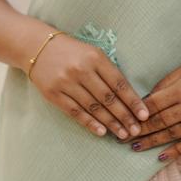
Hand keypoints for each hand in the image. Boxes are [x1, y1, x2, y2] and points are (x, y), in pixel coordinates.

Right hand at [29, 33, 149, 141]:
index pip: (119, 83)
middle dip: (125, 116)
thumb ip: (108, 71)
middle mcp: (81, 70)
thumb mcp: (92, 53)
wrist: (36, 46)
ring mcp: (66, 82)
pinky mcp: (53, 94)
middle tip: (136, 130)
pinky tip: (101, 132)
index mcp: (95, 57)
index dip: (133, 100)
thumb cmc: (71, 51)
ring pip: (93, 107)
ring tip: (123, 133)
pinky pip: (75, 112)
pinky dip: (89, 123)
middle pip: (108, 98)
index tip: (144, 114)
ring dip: (110, 122)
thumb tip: (128, 97)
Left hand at [130, 50, 180, 161]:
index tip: (122, 118)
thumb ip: (169, 81)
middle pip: (157, 122)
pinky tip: (161, 157)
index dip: (135, 113)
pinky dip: (175, 152)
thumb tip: (149, 95)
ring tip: (134, 147)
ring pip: (170, 135)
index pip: (152, 104)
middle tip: (120, 137)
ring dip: (150, 142)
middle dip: (137, 130)